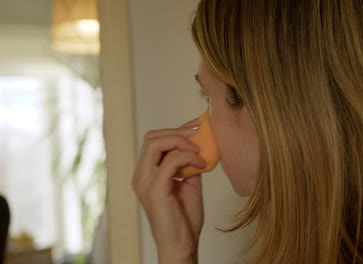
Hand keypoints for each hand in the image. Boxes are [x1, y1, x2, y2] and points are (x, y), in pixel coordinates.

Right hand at [132, 118, 205, 262]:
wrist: (182, 245)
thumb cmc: (184, 218)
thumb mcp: (189, 184)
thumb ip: (189, 165)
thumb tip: (200, 146)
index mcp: (147, 173)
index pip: (154, 140)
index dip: (175, 130)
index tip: (196, 127)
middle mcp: (141, 175)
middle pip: (151, 137)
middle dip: (177, 131)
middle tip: (199, 132)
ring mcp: (145, 182)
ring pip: (155, 144)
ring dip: (180, 140)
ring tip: (199, 149)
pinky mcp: (155, 190)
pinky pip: (170, 162)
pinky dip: (188, 157)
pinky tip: (201, 163)